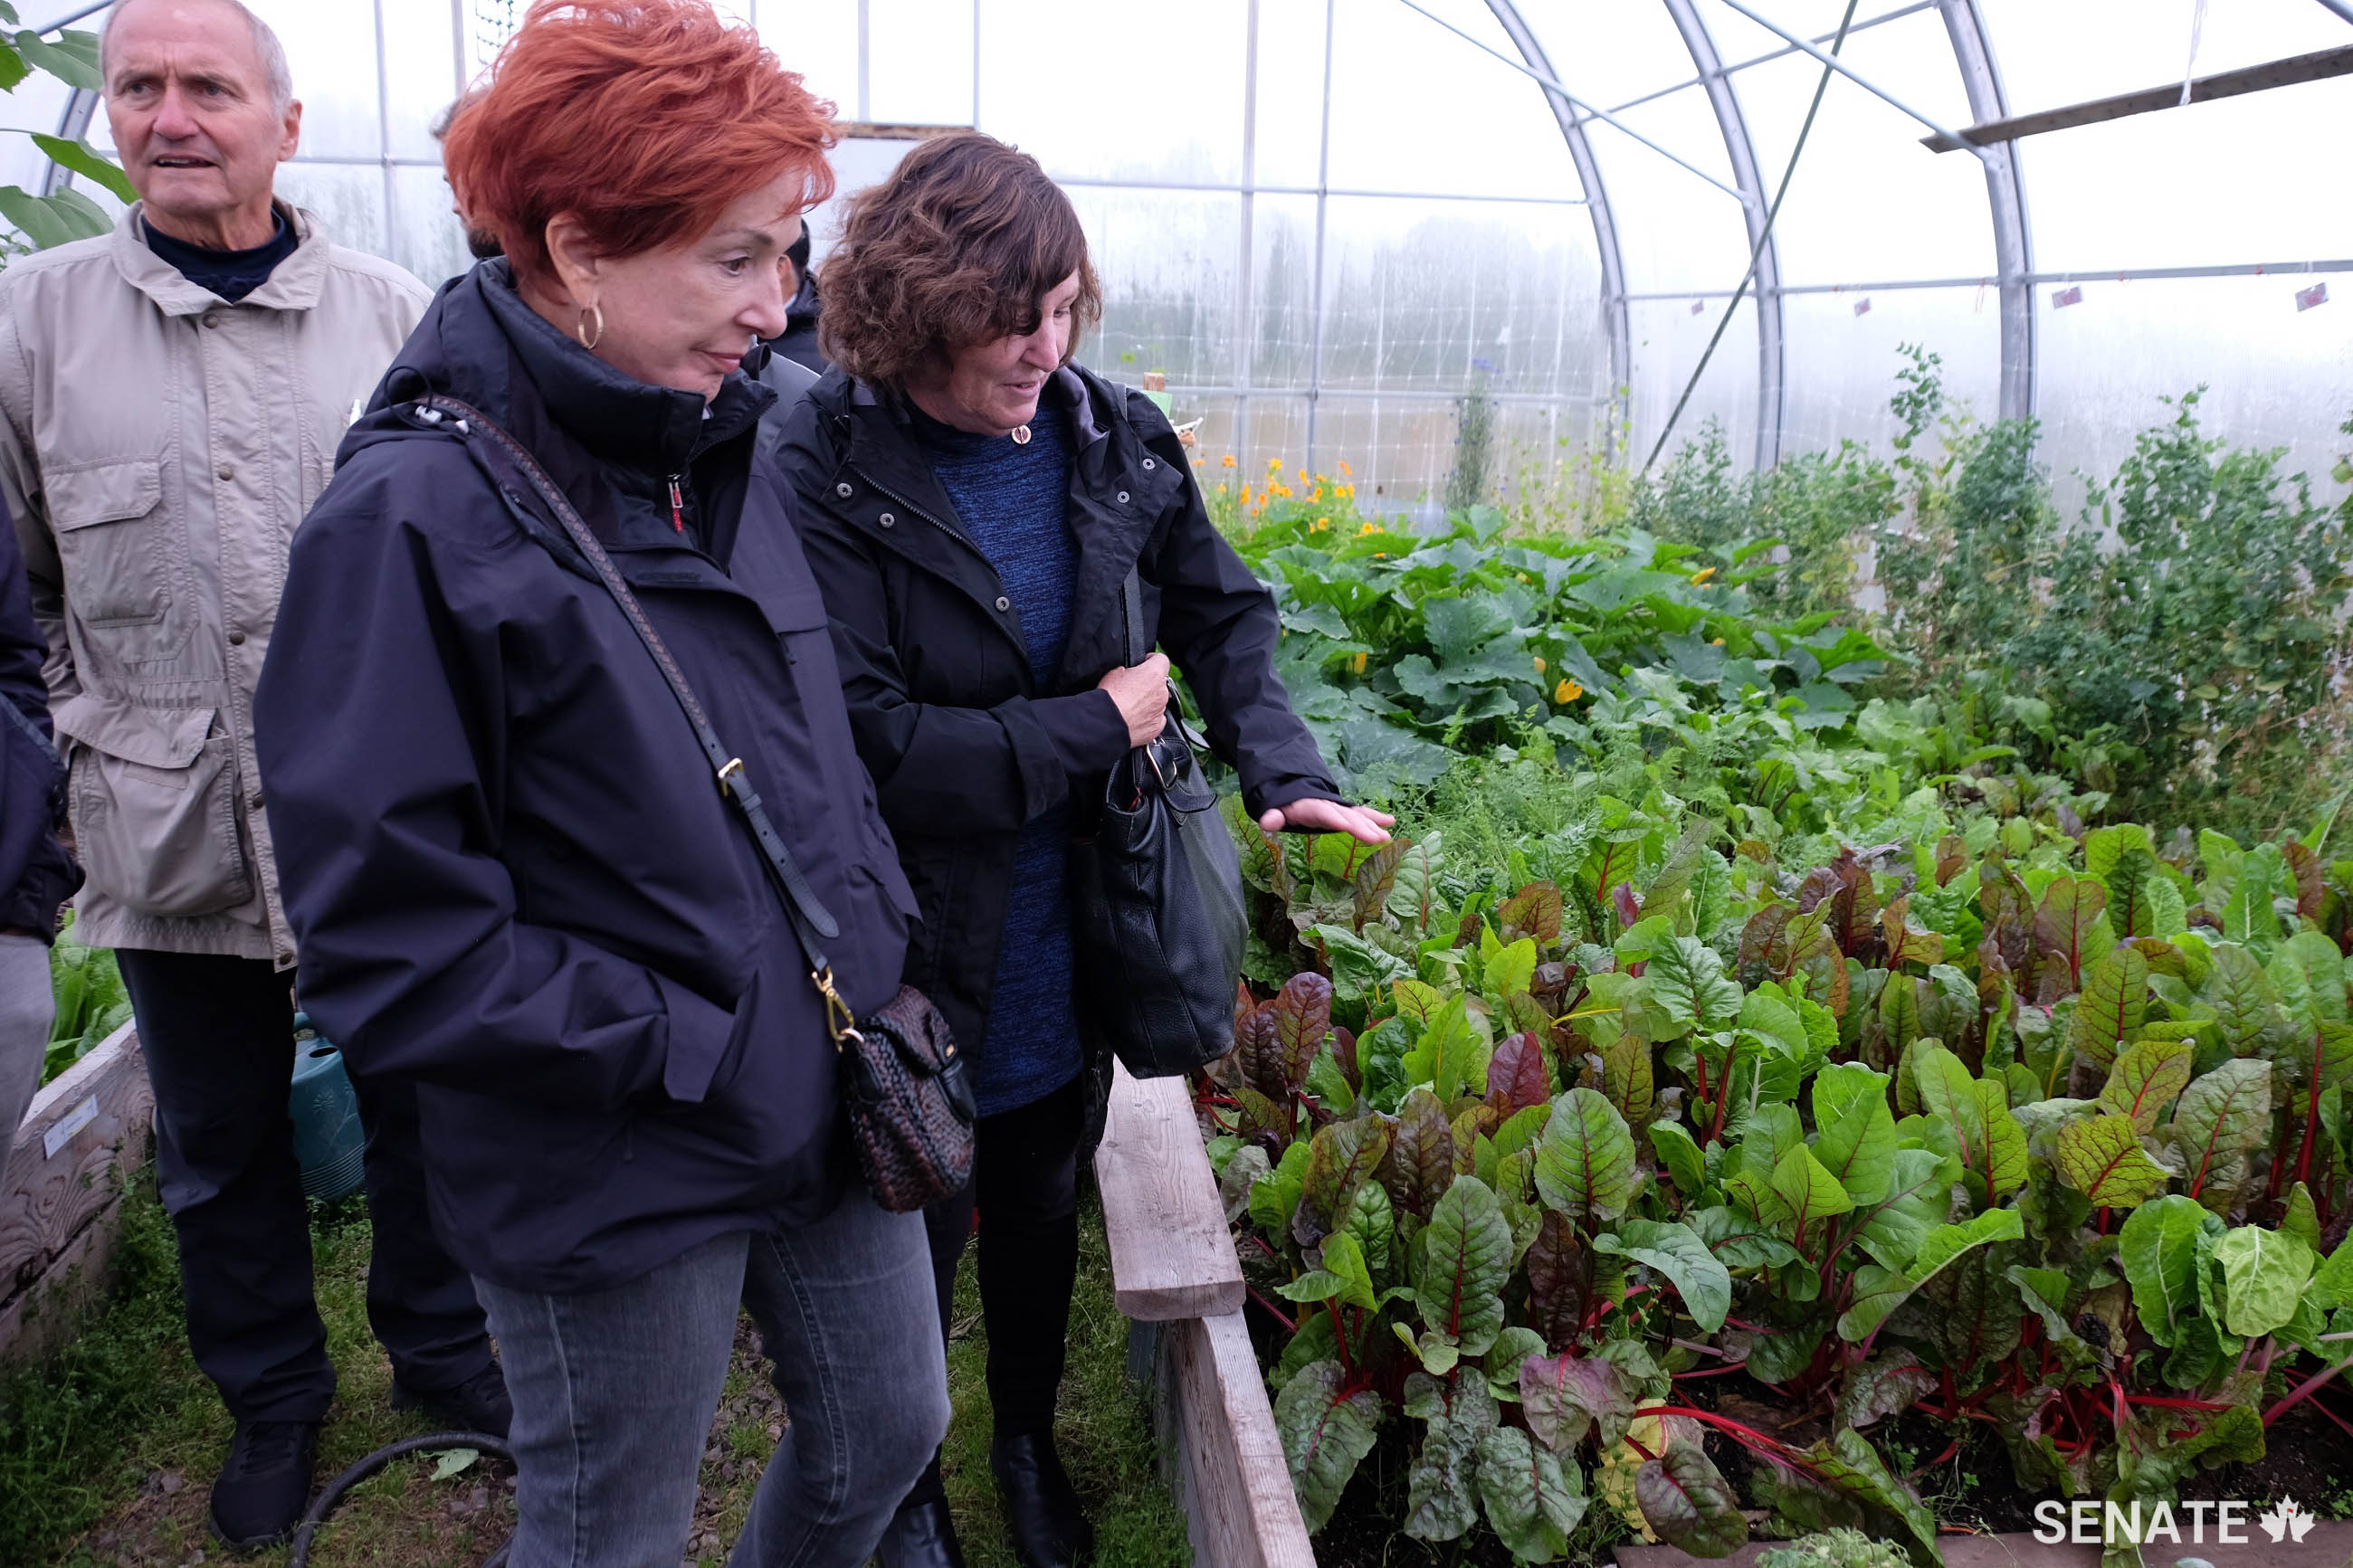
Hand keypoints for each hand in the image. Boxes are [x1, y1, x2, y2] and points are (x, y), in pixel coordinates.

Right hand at [1097, 653, 1172, 746]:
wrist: (1107, 723)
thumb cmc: (1109, 698)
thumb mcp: (1113, 673)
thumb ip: (1127, 670)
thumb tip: (1127, 673)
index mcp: (1153, 674)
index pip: (1162, 660)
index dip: (1152, 660)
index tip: (1146, 663)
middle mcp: (1161, 692)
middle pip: (1159, 683)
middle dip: (1148, 683)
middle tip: (1132, 688)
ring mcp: (1160, 710)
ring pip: (1158, 701)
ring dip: (1147, 701)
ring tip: (1130, 705)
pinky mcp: (1156, 726)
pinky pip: (1156, 718)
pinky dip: (1148, 717)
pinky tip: (1135, 718)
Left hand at [1259, 797, 1394, 844]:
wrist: (1293, 787)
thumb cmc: (1284, 805)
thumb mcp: (1275, 809)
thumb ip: (1273, 816)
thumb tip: (1268, 821)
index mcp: (1307, 806)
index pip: (1320, 811)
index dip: (1333, 818)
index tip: (1347, 825)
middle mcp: (1326, 805)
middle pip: (1344, 815)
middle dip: (1361, 826)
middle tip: (1377, 839)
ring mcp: (1337, 808)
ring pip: (1356, 816)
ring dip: (1372, 825)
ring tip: (1386, 837)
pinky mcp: (1344, 811)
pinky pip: (1360, 813)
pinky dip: (1374, 817)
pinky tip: (1390, 821)